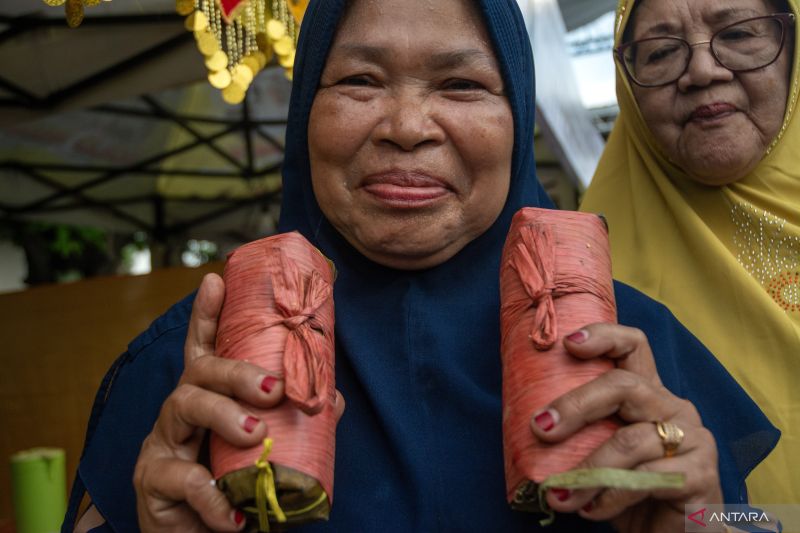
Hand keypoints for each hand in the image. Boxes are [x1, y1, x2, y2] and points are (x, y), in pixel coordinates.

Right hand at [133, 274, 345, 531]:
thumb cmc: (232, 487)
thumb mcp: (263, 452)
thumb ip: (294, 424)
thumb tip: (334, 398)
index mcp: (208, 398)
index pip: (205, 349)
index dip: (208, 315)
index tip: (216, 280)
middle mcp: (180, 411)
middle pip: (199, 370)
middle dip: (235, 371)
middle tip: (272, 388)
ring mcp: (161, 443)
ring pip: (183, 406)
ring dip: (223, 415)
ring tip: (256, 433)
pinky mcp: (151, 481)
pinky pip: (180, 479)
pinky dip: (211, 497)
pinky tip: (232, 513)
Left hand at [529, 323, 721, 532]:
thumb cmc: (630, 491)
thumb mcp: (601, 452)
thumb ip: (583, 432)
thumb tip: (531, 424)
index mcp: (648, 394)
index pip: (633, 346)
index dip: (603, 336)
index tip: (567, 344)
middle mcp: (673, 407)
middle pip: (624, 385)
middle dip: (576, 404)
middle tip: (541, 428)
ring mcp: (693, 439)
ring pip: (630, 441)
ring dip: (587, 470)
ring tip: (558, 493)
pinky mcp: (702, 475)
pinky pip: (646, 479)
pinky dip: (610, 495)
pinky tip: (591, 510)